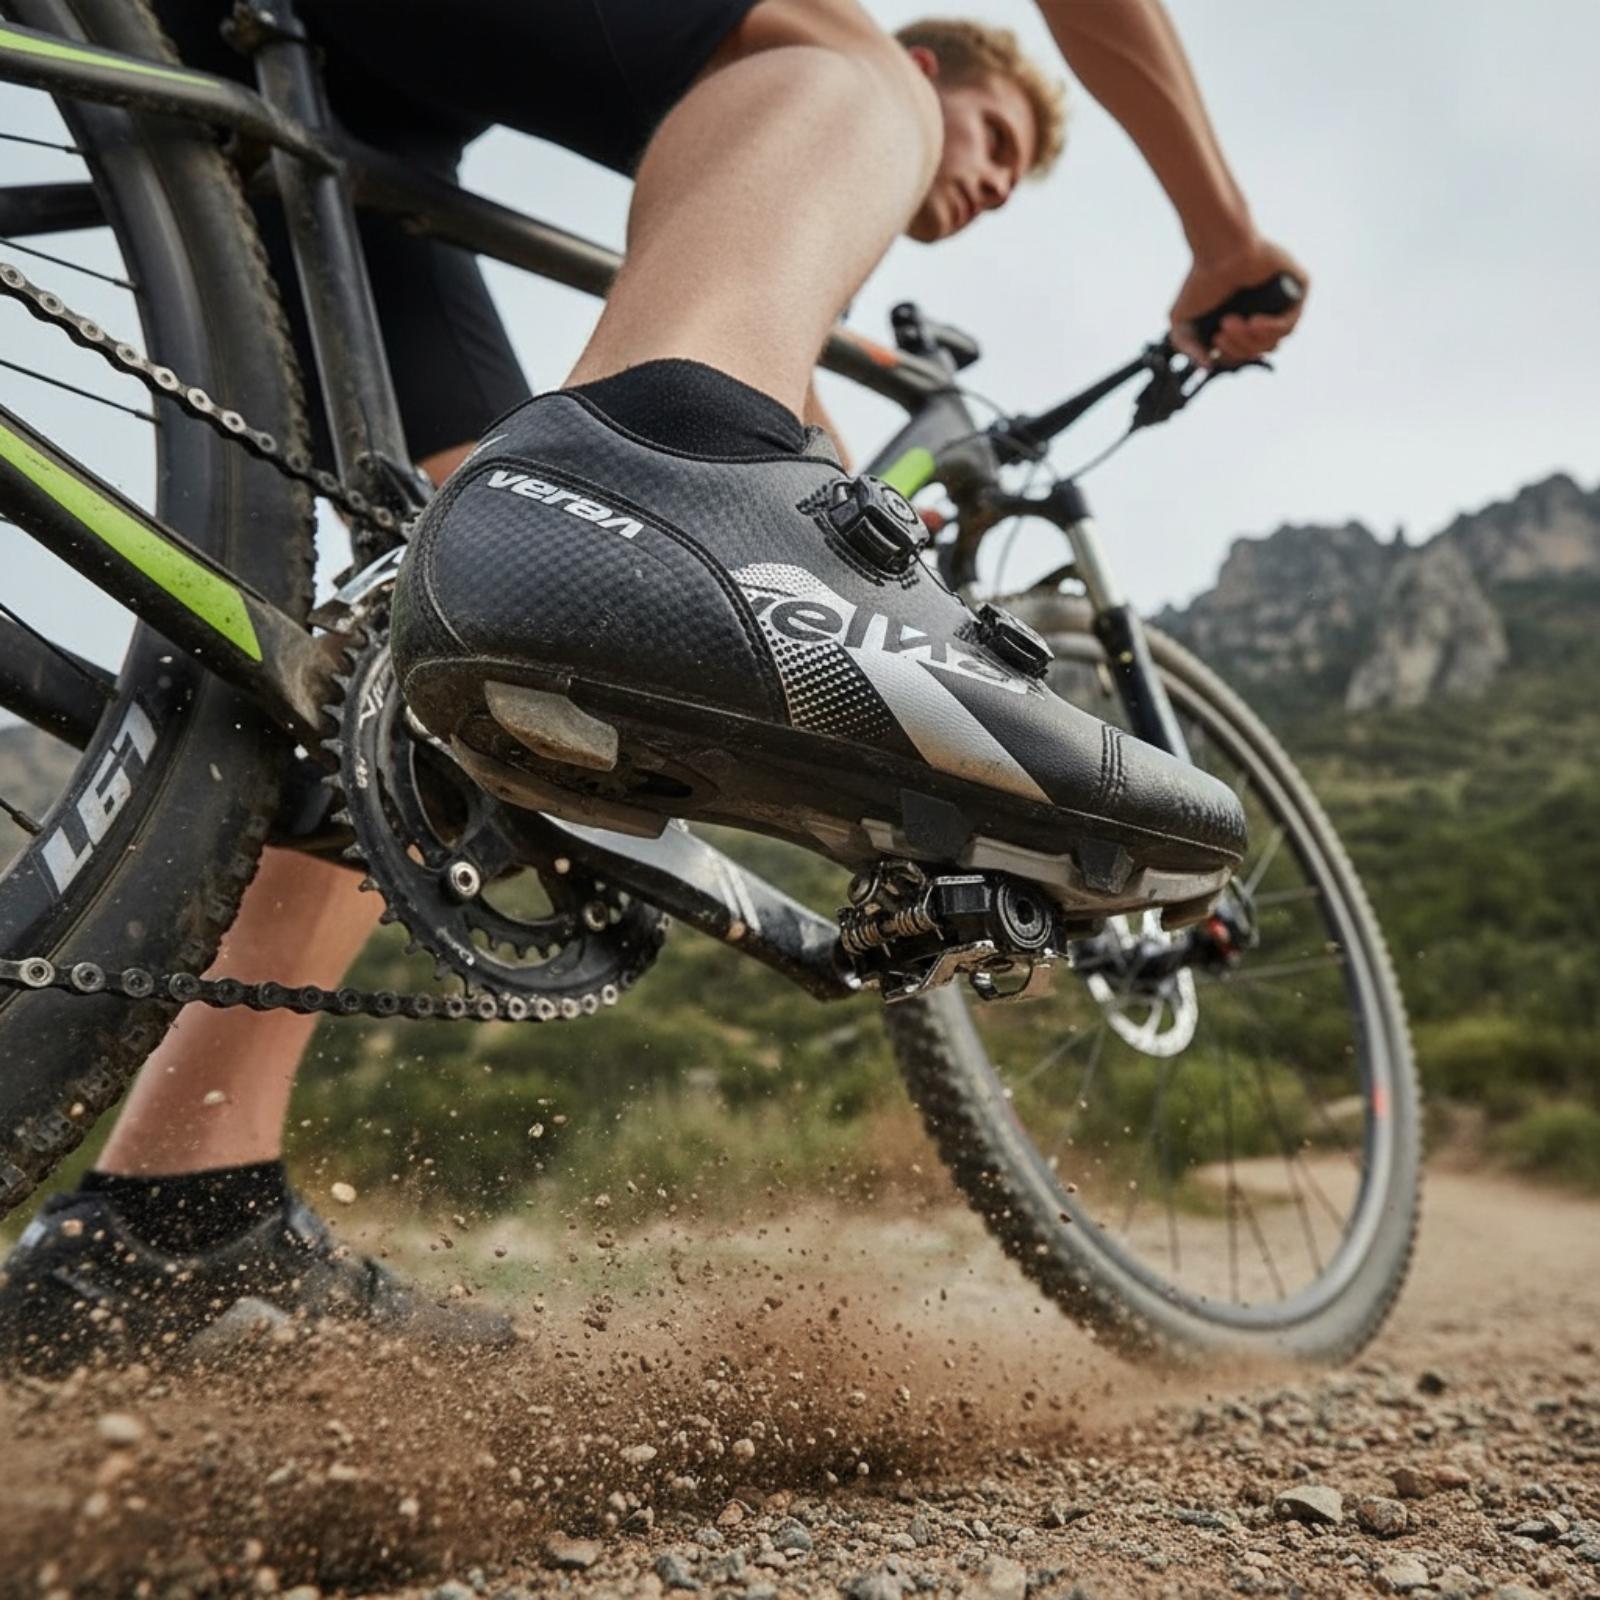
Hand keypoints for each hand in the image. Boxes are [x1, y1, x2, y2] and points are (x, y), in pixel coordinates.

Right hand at [1169, 236, 1308, 366]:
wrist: (1219, 249)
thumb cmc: (1200, 279)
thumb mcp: (1181, 322)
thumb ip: (1187, 349)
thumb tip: (1208, 366)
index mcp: (1243, 323)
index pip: (1245, 353)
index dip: (1231, 355)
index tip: (1216, 340)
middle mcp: (1265, 314)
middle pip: (1259, 350)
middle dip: (1238, 347)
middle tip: (1223, 326)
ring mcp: (1283, 303)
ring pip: (1275, 341)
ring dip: (1251, 339)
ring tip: (1232, 321)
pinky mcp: (1297, 290)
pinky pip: (1289, 323)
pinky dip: (1271, 328)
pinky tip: (1254, 321)